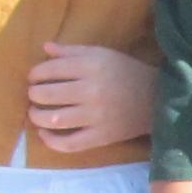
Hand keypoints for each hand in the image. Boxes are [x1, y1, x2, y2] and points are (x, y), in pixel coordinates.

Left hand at [28, 42, 157, 153]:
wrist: (157, 99)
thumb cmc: (126, 72)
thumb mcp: (102, 54)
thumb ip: (72, 51)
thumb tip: (45, 48)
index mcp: (91, 66)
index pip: (50, 70)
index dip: (35, 74)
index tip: (34, 77)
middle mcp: (91, 90)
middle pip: (47, 95)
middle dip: (34, 94)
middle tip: (35, 95)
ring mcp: (96, 116)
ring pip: (53, 119)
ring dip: (36, 116)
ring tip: (35, 113)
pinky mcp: (101, 137)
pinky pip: (69, 144)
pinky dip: (51, 141)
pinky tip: (45, 134)